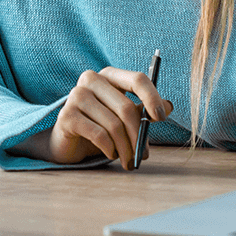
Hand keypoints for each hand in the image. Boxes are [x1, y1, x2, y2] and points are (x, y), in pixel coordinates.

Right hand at [46, 67, 172, 168]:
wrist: (69, 142)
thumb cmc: (101, 125)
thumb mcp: (125, 118)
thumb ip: (144, 111)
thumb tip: (168, 106)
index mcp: (109, 75)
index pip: (137, 79)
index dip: (152, 98)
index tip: (161, 118)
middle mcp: (91, 79)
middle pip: (125, 107)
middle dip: (137, 136)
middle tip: (142, 155)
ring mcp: (76, 95)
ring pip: (113, 124)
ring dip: (125, 148)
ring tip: (127, 160)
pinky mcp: (67, 115)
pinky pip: (98, 134)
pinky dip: (109, 148)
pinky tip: (111, 154)